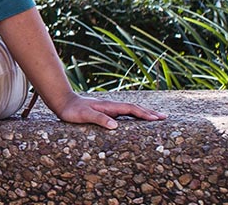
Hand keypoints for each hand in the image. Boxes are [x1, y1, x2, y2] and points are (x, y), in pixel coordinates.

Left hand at [49, 94, 165, 128]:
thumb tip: (116, 126)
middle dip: (149, 112)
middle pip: (135, 108)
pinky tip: (137, 119)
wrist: (63, 102)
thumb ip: (99, 120)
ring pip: (131, 109)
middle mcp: (112, 106)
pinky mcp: (106, 112)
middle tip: (164, 117)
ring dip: (144, 113)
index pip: (131, 109)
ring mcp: (110, 108)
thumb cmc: (73, 110)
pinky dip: (135, 115)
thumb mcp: (84, 116)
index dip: (144, 114)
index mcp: (109, 106)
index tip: (156, 119)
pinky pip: (125, 113)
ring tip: (156, 117)